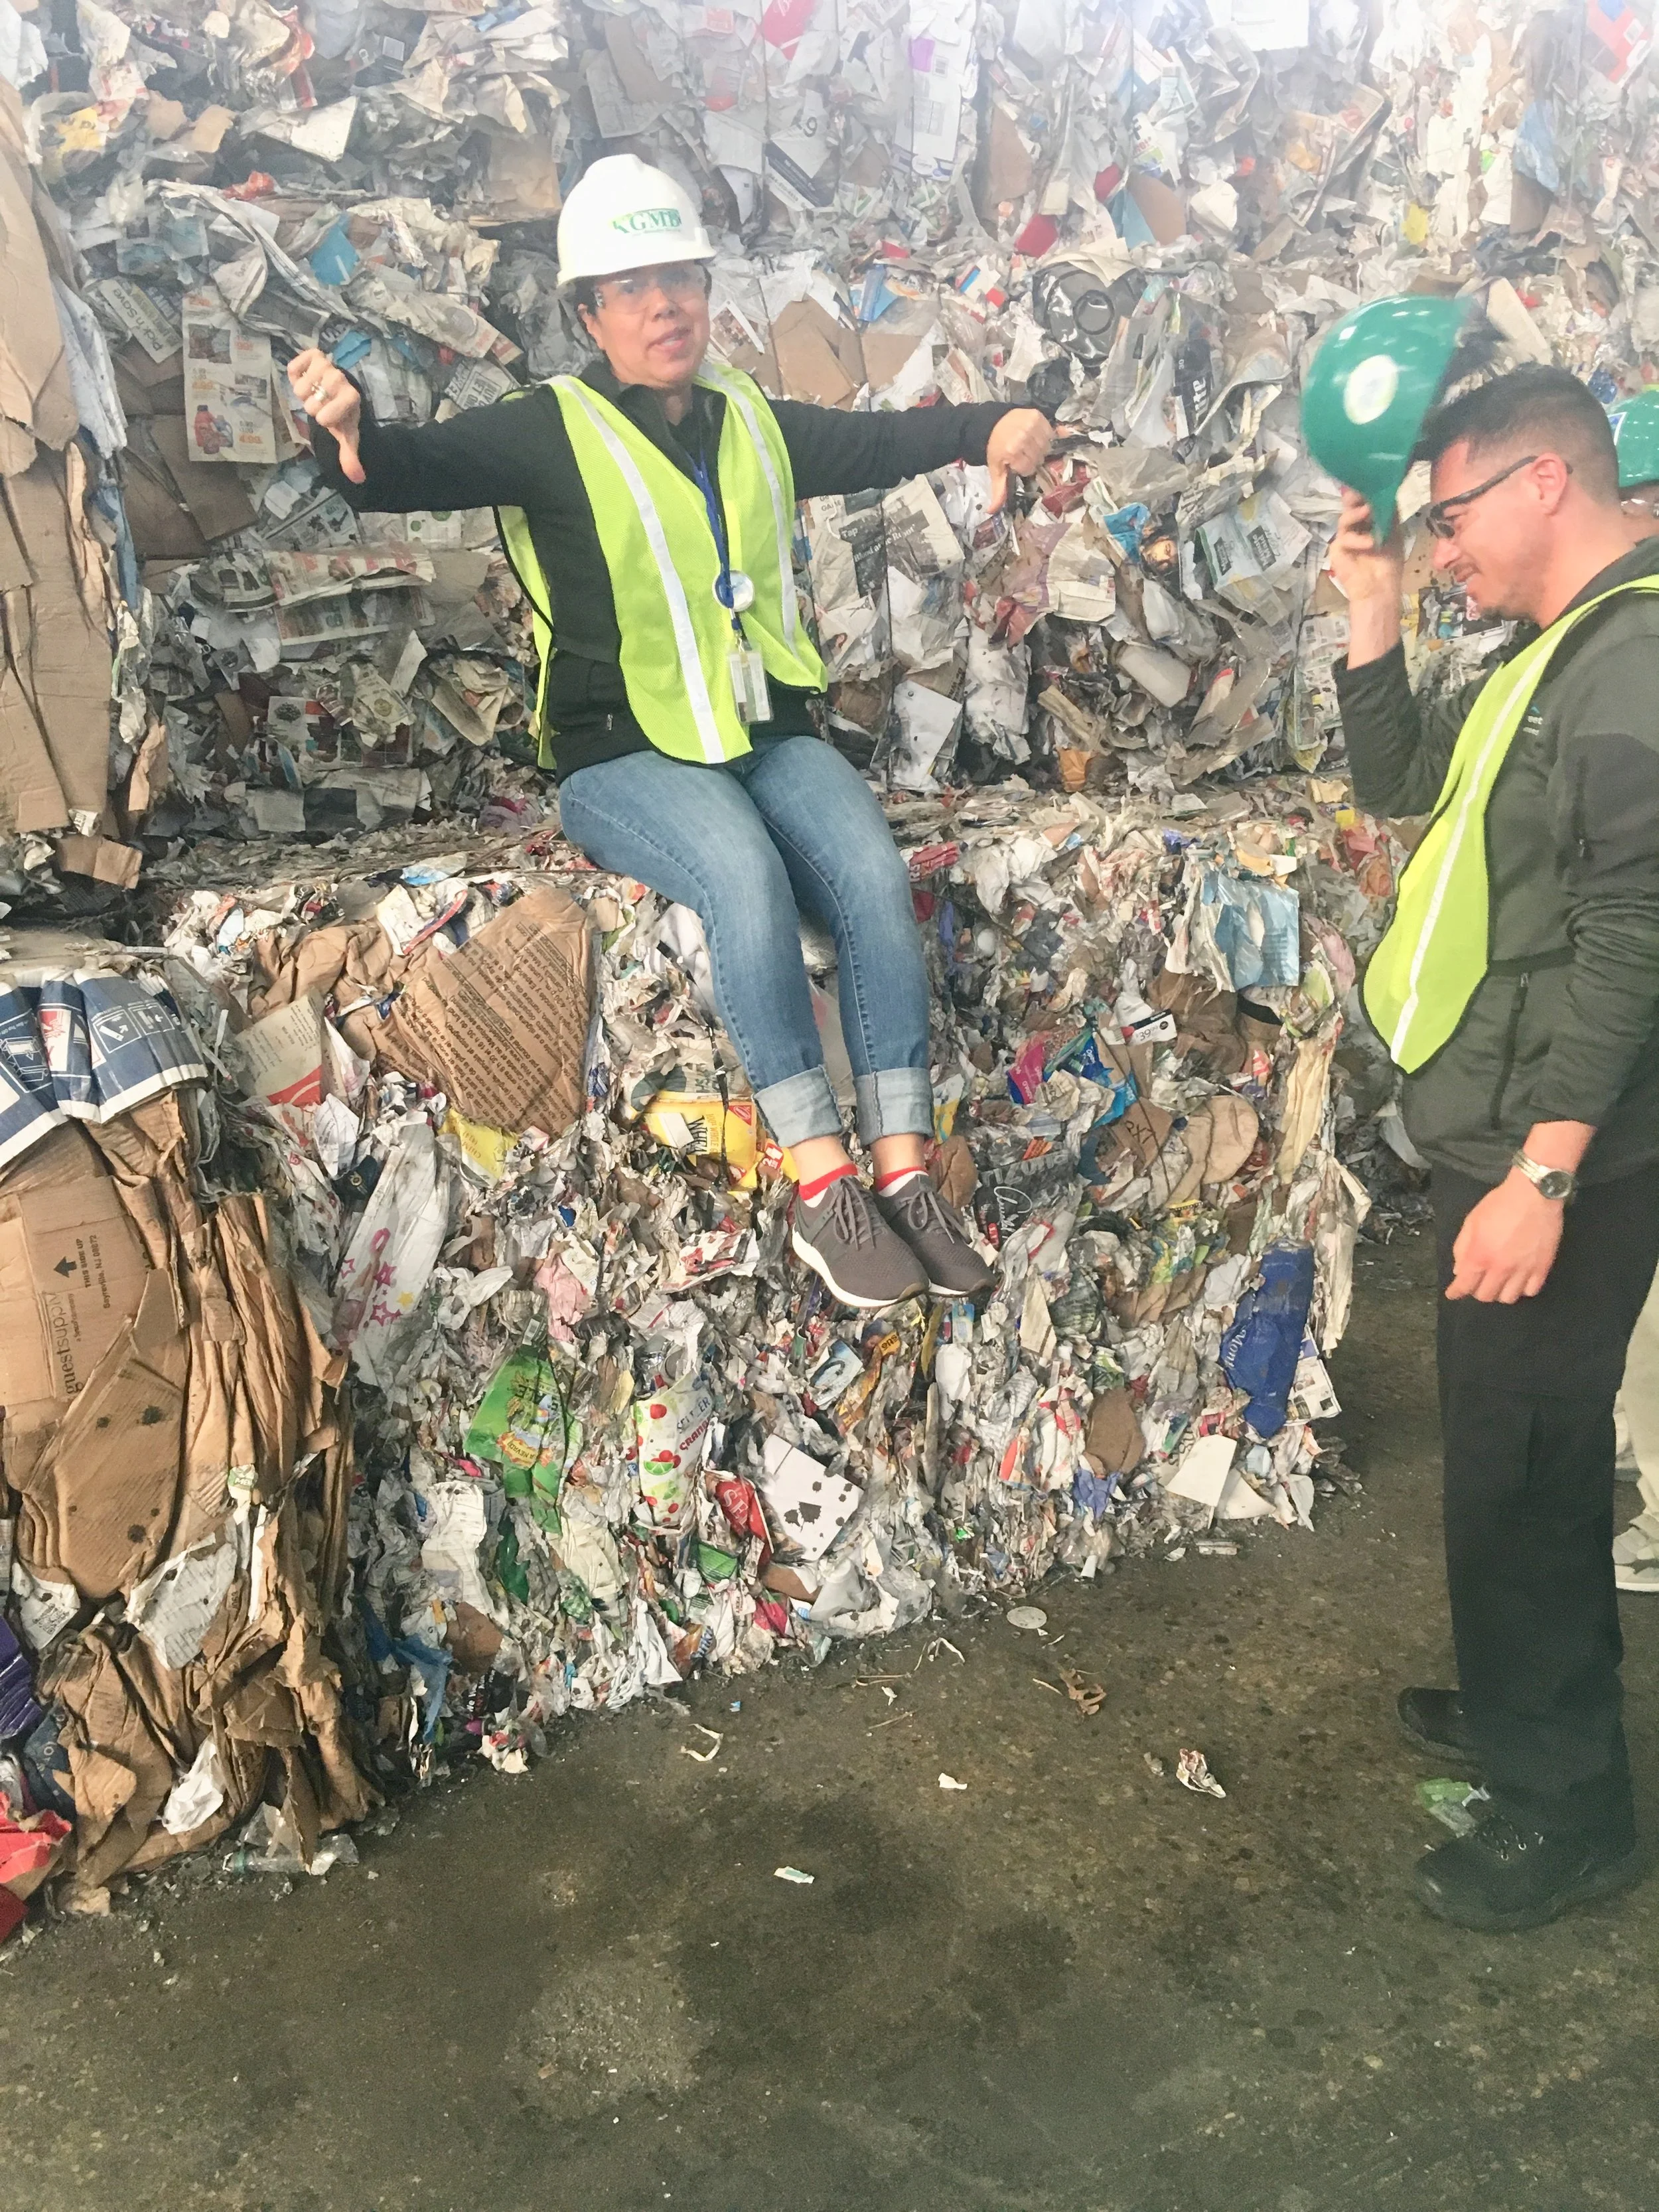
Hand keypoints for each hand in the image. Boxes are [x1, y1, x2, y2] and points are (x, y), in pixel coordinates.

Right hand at [287, 347, 364, 483]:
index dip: (323, 421)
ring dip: (301, 394)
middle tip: (321, 404)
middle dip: (311, 409)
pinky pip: (293, 367)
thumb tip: (357, 478)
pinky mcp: (313, 355)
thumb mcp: (346, 436)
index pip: (325, 417)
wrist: (338, 392)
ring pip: (300, 387)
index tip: (330, 417)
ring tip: (312, 392)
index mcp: (352, 398)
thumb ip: (350, 456)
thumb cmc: (341, 415)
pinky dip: (294, 374)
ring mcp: (327, 365)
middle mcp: (340, 379)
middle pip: (310, 404)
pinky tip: (304, 379)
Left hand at [985, 408, 1054, 514]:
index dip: (1024, 468)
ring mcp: (1030, 424)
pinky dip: (1044, 436)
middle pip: (1039, 457)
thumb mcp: (996, 470)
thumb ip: (998, 490)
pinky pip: (1049, 432)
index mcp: (1012, 452)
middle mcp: (1023, 437)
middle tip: (1022, 453)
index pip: (1030, 468)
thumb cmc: (995, 448)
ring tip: (1028, 444)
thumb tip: (992, 511)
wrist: (991, 423)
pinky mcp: (1036, 415)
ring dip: (1039, 448)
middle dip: (1032, 458)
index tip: (1016, 462)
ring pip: (1046, 446)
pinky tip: (1034, 436)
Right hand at [1328, 487, 1403, 604]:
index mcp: (1368, 522)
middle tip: (1360, 489)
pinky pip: (1344, 538)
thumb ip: (1389, 513)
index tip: (1370, 479)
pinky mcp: (1337, 549)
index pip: (1363, 502)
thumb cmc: (1389, 563)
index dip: (1364, 491)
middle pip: (1349, 506)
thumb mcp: (1394, 533)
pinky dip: (1357, 539)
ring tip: (1367, 511)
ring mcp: (1344, 537)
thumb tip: (1388, 490)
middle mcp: (1355, 527)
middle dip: (1354, 497)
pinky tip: (1369, 543)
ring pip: (1345, 518)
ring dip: (1356, 513)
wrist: (1379, 588)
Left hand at [1444, 1173, 1564, 1303]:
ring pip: (1508, 1298)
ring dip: (1500, 1292)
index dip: (1456, 1292)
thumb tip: (1459, 1270)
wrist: (1534, 1194)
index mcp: (1480, 1256)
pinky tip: (1519, 1279)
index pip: (1464, 1285)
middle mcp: (1500, 1268)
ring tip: (1500, 1281)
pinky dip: (1522, 1289)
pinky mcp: (1543, 1267)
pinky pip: (1531, 1291)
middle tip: (1479, 1281)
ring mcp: (1523, 1270)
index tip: (1453, 1293)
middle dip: (1477, 1291)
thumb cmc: (1500, 1204)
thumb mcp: (1471, 1221)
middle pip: (1486, 1296)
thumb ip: (1462, 1248)